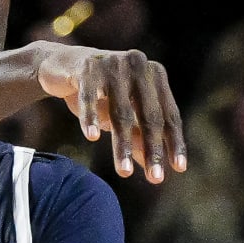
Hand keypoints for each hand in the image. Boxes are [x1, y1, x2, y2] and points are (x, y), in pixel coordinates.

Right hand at [36, 43, 186, 181]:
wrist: (64, 65)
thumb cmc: (101, 93)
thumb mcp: (123, 115)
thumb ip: (140, 138)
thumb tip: (154, 170)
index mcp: (155, 76)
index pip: (169, 114)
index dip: (174, 142)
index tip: (179, 168)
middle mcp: (139, 66)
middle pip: (148, 115)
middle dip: (153, 149)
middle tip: (156, 178)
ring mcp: (113, 64)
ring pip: (121, 112)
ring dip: (123, 144)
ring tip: (125, 171)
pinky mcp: (87, 67)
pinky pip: (90, 97)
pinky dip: (91, 118)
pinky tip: (92, 137)